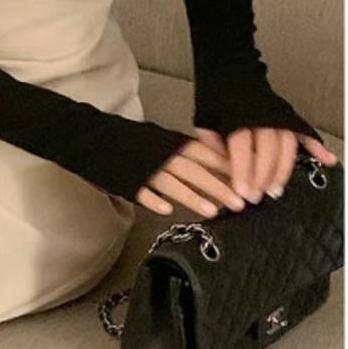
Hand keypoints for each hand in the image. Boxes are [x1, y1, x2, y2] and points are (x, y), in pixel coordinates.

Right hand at [135, 127, 338, 216]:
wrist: (99, 138)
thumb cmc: (138, 143)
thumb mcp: (167, 142)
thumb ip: (191, 153)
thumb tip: (222, 165)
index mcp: (175, 144)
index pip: (207, 155)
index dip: (227, 168)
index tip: (248, 181)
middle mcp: (164, 155)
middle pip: (195, 171)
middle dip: (218, 187)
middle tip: (240, 203)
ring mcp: (146, 169)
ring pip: (172, 182)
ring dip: (192, 196)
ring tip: (211, 211)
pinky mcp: (128, 180)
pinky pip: (142, 191)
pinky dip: (154, 200)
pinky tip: (167, 211)